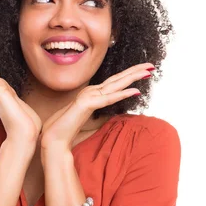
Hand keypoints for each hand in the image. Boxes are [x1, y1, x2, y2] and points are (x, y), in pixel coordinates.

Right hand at [40, 63, 154, 151]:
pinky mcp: (86, 105)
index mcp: (91, 94)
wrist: (55, 139)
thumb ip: (103, 117)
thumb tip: (114, 117)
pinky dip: (123, 94)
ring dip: (132, 77)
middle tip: (151, 65)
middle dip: (135, 71)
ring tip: (147, 71)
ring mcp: (88, 97)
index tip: (144, 72)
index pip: (114, 82)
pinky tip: (136, 91)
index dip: (129, 76)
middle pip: (117, 79)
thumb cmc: (69, 131)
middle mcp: (90, 92)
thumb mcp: (91, 122)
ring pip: (115, 85)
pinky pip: (108, 99)